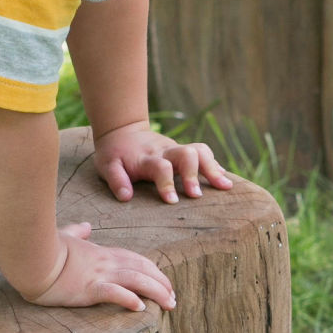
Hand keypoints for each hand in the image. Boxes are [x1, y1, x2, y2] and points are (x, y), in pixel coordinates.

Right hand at [25, 222, 174, 311]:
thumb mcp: (65, 236)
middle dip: (162, 284)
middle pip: (143, 270)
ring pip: (136, 281)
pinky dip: (129, 299)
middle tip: (174, 299)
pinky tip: (140, 308)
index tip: (165, 283)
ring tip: (169, 305)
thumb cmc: (45, 247)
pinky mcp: (87, 288)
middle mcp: (106, 263)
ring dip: (156, 292)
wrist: (31, 255)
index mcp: (103, 253)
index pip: (137, 260)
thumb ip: (77, 231)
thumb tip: (85, 225)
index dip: (155, 271)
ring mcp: (98, 275)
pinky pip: (113, 293)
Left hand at [92, 121, 233, 203]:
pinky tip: (224, 180)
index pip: (160, 167)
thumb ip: (116, 180)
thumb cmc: (115, 154)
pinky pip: (204, 153)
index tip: (172, 201)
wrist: (123, 130)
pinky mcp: (184, 151)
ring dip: (213, 168)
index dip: (167, 183)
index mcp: (146, 158)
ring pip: (200, 151)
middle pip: (187, 154)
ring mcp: (176, 149)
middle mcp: (165, 151)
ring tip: (225, 186)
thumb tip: (126, 197)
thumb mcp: (106, 166)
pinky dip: (215, 165)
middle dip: (195, 174)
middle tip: (197, 196)